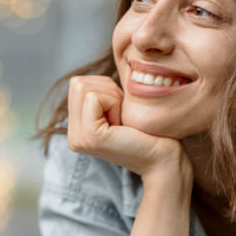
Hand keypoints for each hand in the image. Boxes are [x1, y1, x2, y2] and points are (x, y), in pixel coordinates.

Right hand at [65, 76, 187, 179]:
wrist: (163, 158)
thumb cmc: (148, 131)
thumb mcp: (118, 109)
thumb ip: (99, 94)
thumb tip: (91, 77)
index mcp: (76, 130)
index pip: (77, 84)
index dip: (105, 89)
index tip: (121, 112)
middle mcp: (73, 136)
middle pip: (77, 83)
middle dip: (107, 90)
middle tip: (122, 115)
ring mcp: (78, 138)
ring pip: (83, 88)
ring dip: (111, 97)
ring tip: (122, 121)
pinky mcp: (89, 136)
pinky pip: (94, 97)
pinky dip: (114, 104)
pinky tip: (123, 125)